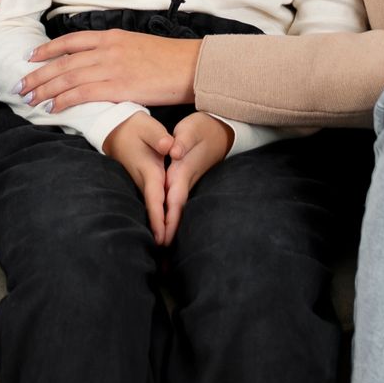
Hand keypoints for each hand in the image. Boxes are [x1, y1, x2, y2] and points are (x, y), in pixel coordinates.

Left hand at [21, 29, 200, 111]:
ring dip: (45, 89)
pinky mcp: (119, 87)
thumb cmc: (170, 60)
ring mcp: (112, 68)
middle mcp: (107, 49)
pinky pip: (83, 94)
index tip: (30, 57)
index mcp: (112, 37)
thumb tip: (101, 62)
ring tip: (29, 98)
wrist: (193, 66)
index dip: (47, 50)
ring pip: (68, 78)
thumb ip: (116, 52)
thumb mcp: (138, 46)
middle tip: (20, 84)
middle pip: (63, 61)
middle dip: (38, 74)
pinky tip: (52, 107)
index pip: (71, 41)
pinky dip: (64, 100)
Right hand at [102, 113, 174, 241]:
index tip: (162, 236)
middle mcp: (144, 180)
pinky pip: (151, 202)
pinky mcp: (142, 182)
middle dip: (159, 230)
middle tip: (166, 251)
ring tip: (166, 246)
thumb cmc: (134, 127)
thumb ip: (159, 137)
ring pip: (151, 207)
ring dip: (158, 226)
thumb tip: (171, 147)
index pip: (155, 197)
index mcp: (148, 169)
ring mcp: (141, 182)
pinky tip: (162, 229)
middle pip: (153, 209)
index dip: (158, 217)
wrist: (116, 128)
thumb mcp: (148, 126)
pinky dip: (156, 216)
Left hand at [161, 112, 232, 245]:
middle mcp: (186, 179)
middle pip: (177, 210)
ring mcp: (189, 181)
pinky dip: (174, 215)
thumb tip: (174, 151)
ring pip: (179, 208)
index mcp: (183, 170)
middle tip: (160, 255)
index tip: (163, 238)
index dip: (168, 218)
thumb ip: (182, 141)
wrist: (222, 128)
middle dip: (170, 232)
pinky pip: (179, 202)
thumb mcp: (192, 129)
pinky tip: (170, 228)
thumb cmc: (203, 127)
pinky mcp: (189, 178)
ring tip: (163, 250)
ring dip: (172, 228)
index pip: (174, 198)